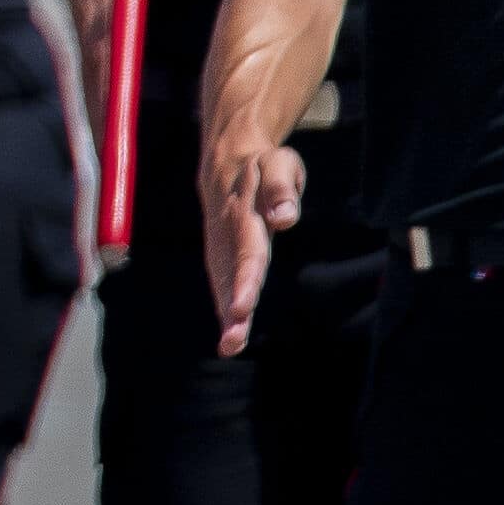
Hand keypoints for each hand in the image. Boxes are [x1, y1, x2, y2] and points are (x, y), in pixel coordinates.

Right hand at [205, 136, 306, 355]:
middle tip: (232, 341)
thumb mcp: (278, 164)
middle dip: (231, 308)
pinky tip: (230, 334)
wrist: (226, 157)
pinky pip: (221, 280)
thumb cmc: (262, 163)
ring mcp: (220, 243)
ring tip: (230, 347)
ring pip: (223, 282)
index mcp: (244, 214)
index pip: (246, 252)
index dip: (244, 281)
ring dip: (226, 315)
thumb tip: (285, 218)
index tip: (242, 309)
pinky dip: (223, 306)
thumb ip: (281, 188)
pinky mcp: (219, 251)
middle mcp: (228, 234)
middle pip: (230, 275)